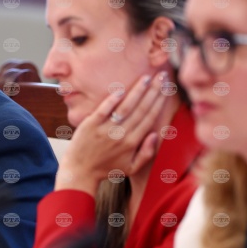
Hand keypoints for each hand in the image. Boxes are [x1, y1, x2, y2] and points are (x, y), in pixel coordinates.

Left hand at [55, 71, 168, 193]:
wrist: (80, 171)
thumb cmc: (106, 169)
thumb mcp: (131, 168)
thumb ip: (146, 153)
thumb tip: (156, 134)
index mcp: (133, 143)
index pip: (149, 118)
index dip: (159, 102)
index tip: (166, 88)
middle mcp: (121, 135)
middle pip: (141, 109)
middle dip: (153, 91)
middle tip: (161, 76)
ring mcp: (105, 129)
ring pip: (125, 107)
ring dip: (137, 91)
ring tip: (147, 78)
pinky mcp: (90, 125)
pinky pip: (104, 110)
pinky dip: (112, 100)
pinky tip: (121, 89)